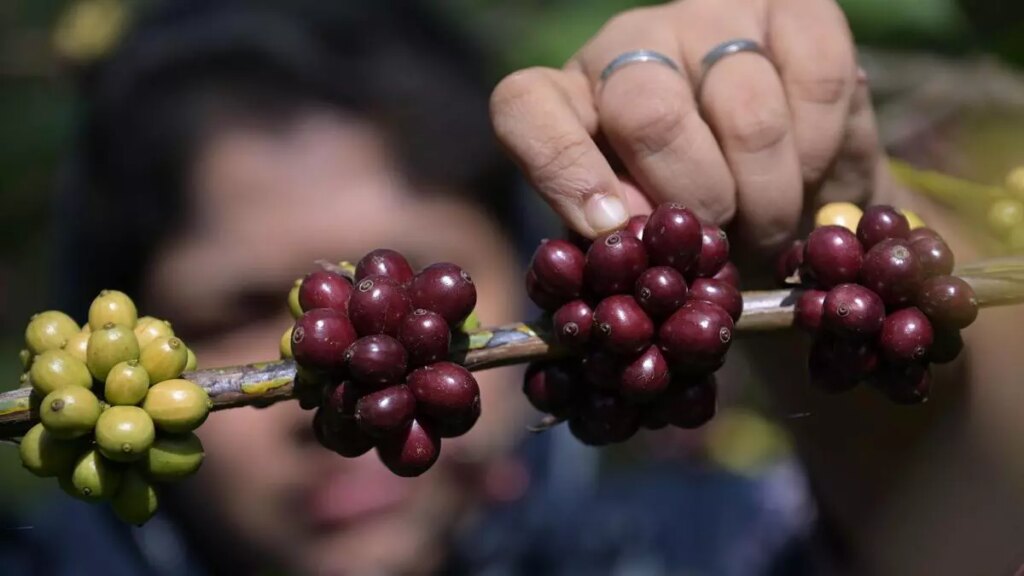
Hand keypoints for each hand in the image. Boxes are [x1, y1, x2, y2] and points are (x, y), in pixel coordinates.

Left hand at [491, 0, 882, 251]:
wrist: (777, 182)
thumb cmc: (692, 218)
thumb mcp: (644, 240)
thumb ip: (626, 241)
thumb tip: (630, 239)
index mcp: (568, 103)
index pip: (527, 108)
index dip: (563, 168)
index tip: (611, 228)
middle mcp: (628, 45)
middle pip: (648, 113)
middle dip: (697, 202)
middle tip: (720, 244)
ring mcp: (707, 18)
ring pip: (745, 112)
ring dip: (769, 195)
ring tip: (771, 224)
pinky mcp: (788, 7)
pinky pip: (818, 80)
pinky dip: (821, 148)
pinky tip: (810, 169)